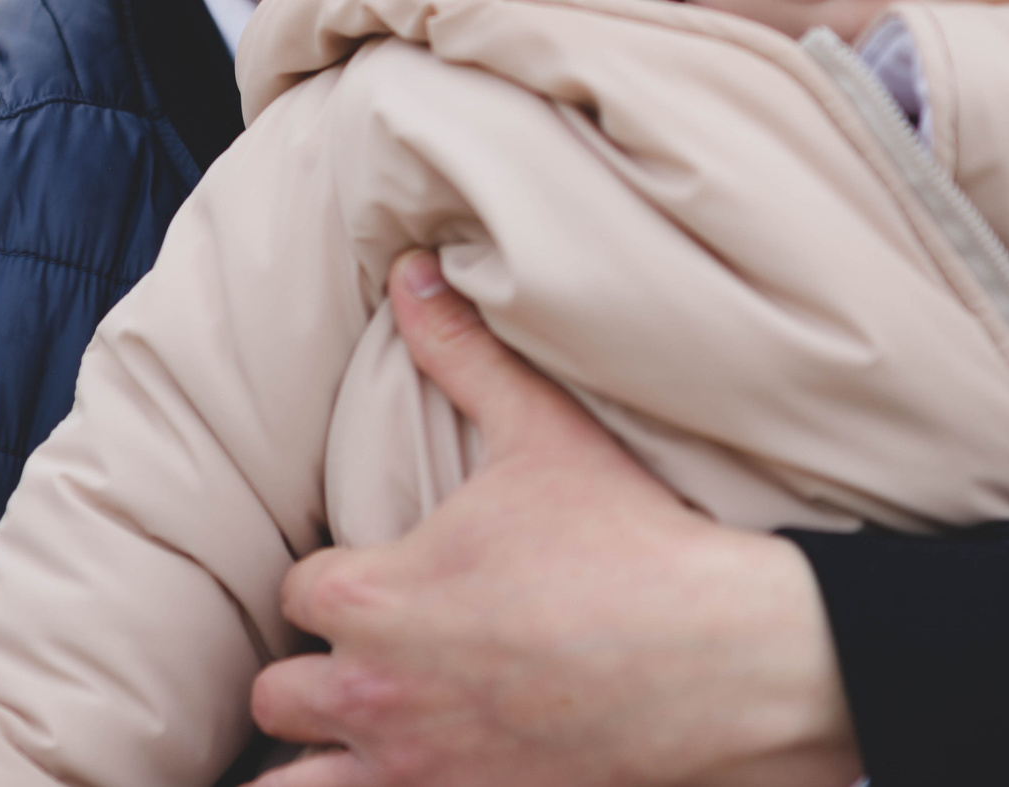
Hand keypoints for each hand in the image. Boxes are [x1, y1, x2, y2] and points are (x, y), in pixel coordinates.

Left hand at [248, 252, 860, 786]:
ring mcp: (419, 771)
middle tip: (374, 657)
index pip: (296, 589)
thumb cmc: (630, 543)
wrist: (727, 657)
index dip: (335, 581)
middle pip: (281, 694)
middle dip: (317, 674)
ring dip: (320, 759)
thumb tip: (410, 271)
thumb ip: (462, 351)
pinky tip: (422, 773)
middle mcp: (376, 694)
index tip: (382, 578)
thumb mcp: (542, 431)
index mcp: (376, 596)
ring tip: (364, 734)